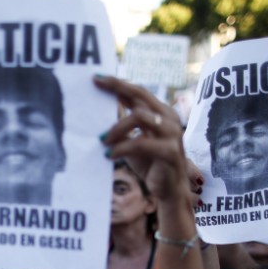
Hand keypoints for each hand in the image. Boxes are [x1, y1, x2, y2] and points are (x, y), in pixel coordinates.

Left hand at [94, 76, 190, 204]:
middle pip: (141, 95)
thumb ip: (122, 125)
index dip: (118, 83)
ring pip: (140, 117)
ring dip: (116, 128)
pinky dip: (122, 148)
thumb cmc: (150, 164)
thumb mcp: (132, 140)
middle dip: (117, 88)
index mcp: (161, 113)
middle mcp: (169, 118)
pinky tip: (109, 155)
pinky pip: (141, 143)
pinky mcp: (170, 152)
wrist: (169, 191)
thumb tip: (99, 109)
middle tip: (95, 87)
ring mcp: (172, 134)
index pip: (138, 91)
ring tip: (102, 141)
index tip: (96, 78)